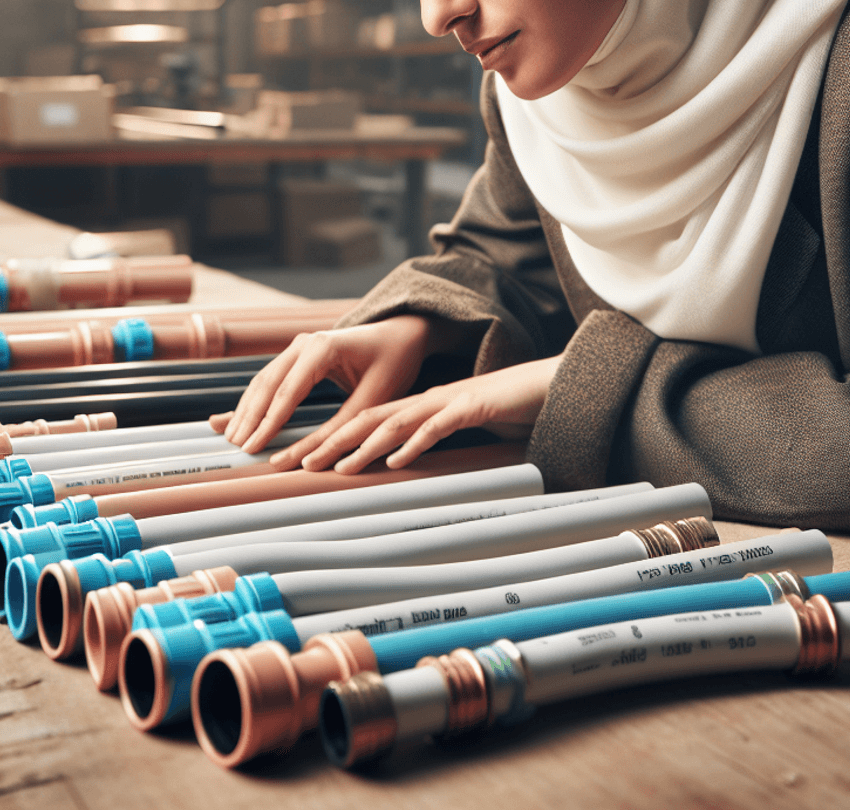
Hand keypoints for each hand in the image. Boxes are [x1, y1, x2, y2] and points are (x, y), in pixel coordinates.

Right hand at [223, 316, 434, 459]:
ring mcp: (299, 346)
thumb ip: (338, 430)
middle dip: (250, 418)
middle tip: (237, 449)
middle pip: (267, 384)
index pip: (286, 391)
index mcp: (323, 348)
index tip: (252, 449)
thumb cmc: (393, 364)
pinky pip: (271, 379)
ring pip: (264, 381)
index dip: (267, 423)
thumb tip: (306, 463)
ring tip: (233, 438)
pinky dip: (255, 401)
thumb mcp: (372, 401)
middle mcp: (305, 342)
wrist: (402, 335)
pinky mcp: (299, 355)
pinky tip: (238, 417)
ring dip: (247, 410)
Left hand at [298, 353, 562, 473]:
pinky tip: (398, 460)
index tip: (307, 459)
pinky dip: (417, 443)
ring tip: (339, 465)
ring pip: (399, 421)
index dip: (336, 437)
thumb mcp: (460, 428)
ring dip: (365, 445)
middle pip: (372, 418)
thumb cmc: (505, 407)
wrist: (546, 383)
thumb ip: (431, 441)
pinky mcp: (475, 405)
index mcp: (421, 404)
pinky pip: (440, 425)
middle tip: (302, 462)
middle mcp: (428, 399)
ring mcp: (450, 400)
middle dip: (335, 440)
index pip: (370, 420)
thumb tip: (401, 464)